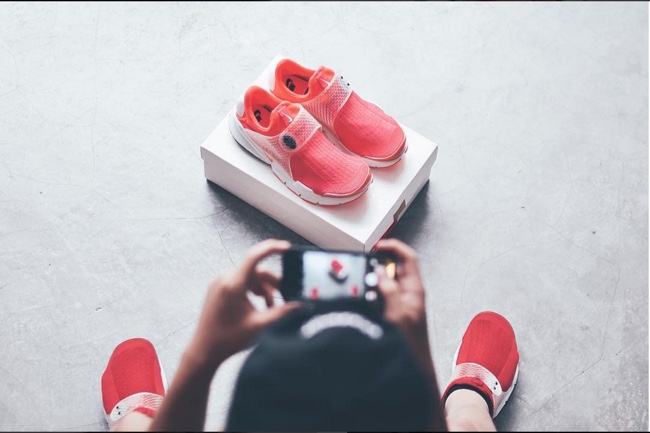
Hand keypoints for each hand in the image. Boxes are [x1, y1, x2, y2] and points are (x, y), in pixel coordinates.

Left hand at [186, 239, 300, 371]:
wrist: (204, 351)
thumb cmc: (228, 340)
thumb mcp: (260, 325)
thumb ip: (283, 312)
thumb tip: (301, 305)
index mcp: (233, 285)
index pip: (254, 257)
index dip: (272, 248)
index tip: (287, 248)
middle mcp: (224, 279)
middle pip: (257, 271)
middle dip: (272, 284)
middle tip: (285, 297)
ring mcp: (220, 283)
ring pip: (250, 278)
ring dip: (264, 290)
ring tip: (270, 308)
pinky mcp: (218, 289)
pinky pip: (241, 282)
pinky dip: (253, 291)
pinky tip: (259, 306)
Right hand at [374, 238, 433, 375]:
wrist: (411, 369)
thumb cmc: (412, 346)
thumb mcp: (398, 314)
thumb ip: (389, 291)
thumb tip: (379, 272)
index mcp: (415, 289)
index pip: (407, 257)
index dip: (393, 247)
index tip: (377, 245)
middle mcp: (408, 294)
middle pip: (393, 267)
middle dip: (378, 263)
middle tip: (364, 263)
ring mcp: (399, 303)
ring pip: (384, 281)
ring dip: (373, 278)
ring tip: (363, 280)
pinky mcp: (391, 312)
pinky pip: (379, 295)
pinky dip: (370, 292)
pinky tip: (364, 298)